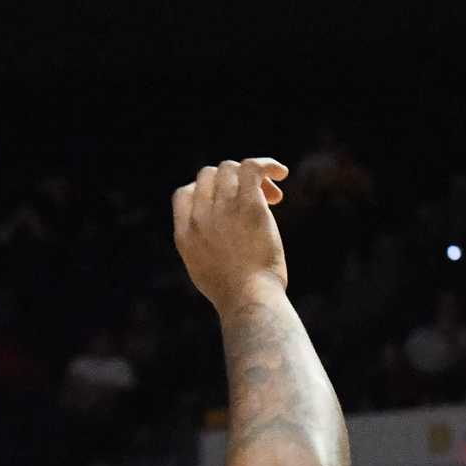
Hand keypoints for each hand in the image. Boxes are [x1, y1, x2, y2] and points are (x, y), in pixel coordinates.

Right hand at [172, 156, 288, 303]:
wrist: (249, 301)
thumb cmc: (236, 296)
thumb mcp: (207, 274)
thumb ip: (205, 250)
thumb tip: (218, 241)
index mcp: (184, 233)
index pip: (184, 192)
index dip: (206, 192)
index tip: (226, 206)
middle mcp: (200, 216)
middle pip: (209, 175)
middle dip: (231, 182)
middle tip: (257, 202)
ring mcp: (223, 208)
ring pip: (231, 168)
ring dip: (252, 177)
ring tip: (273, 196)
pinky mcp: (249, 206)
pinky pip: (252, 167)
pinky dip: (267, 164)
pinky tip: (281, 172)